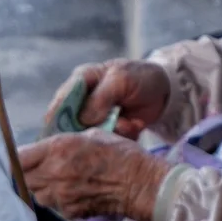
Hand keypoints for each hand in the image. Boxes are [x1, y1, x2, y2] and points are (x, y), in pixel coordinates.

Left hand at [19, 133, 168, 220]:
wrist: (140, 185)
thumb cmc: (120, 155)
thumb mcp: (90, 135)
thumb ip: (63, 143)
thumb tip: (47, 150)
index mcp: (58, 149)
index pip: (18, 158)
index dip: (16, 158)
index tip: (20, 157)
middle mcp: (54, 174)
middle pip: (24, 178)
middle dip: (28, 173)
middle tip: (40, 168)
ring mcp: (61, 197)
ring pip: (37, 194)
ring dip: (42, 187)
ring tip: (59, 180)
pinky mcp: (69, 212)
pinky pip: (54, 206)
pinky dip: (58, 200)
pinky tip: (74, 192)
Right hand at [44, 59, 170, 139]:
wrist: (165, 91)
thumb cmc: (139, 77)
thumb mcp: (120, 79)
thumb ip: (100, 98)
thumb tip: (82, 119)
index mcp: (80, 82)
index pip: (60, 103)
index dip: (56, 120)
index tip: (61, 136)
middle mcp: (83, 103)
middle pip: (71, 126)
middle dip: (90, 130)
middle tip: (109, 126)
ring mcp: (96, 120)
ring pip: (91, 137)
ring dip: (111, 133)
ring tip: (128, 122)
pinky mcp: (110, 133)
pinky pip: (109, 143)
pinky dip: (123, 137)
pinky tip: (134, 125)